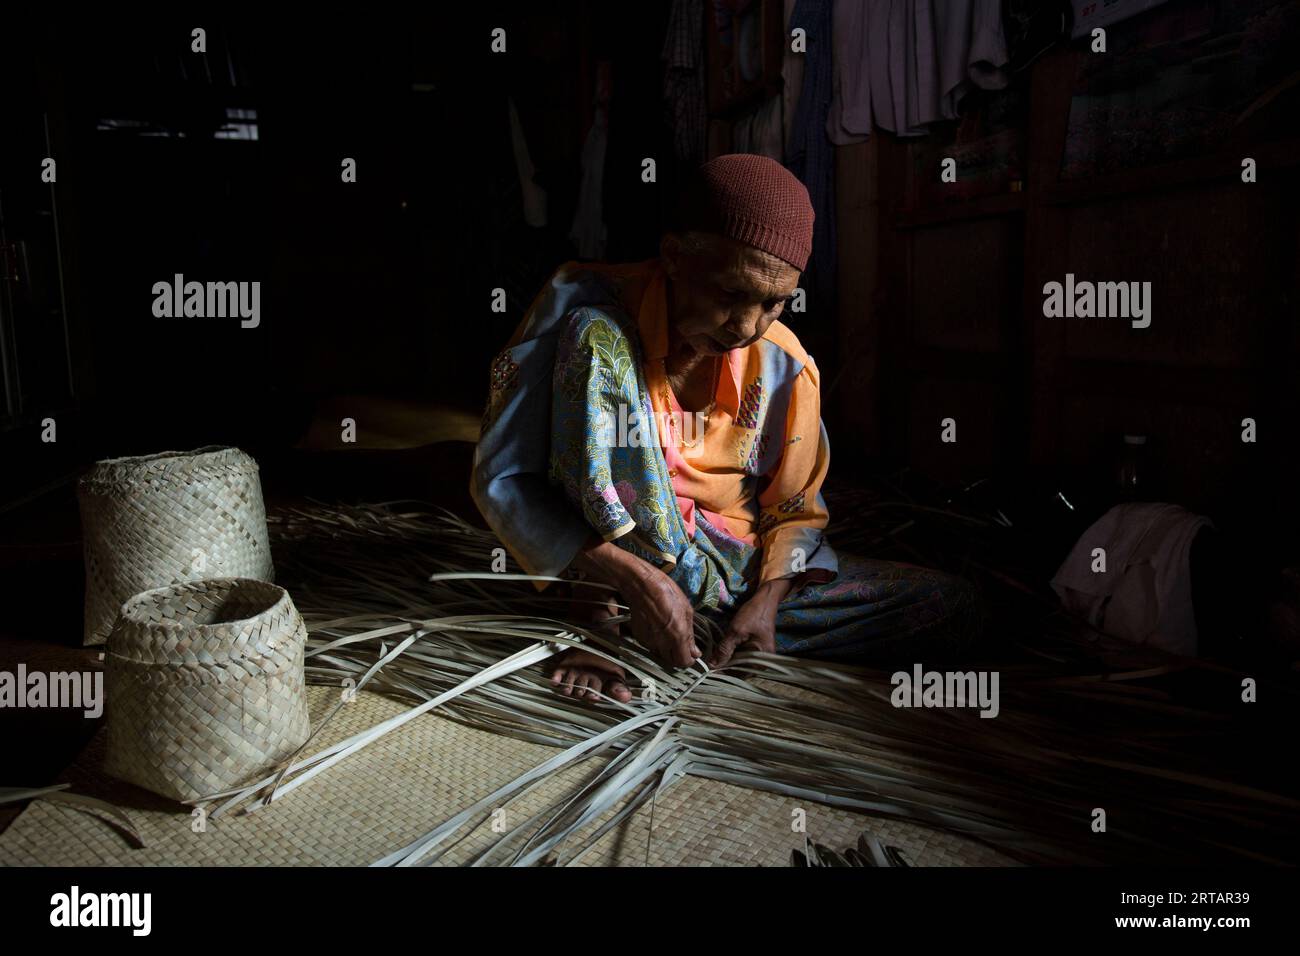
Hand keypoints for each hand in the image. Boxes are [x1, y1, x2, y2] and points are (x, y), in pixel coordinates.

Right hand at [572, 537, 699, 667]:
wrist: (640, 584)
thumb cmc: (667, 592)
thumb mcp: (686, 610)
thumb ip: (690, 635)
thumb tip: (695, 652)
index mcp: (677, 636)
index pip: (683, 663)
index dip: (689, 660)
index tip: (691, 653)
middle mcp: (662, 643)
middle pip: (671, 662)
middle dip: (678, 656)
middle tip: (681, 644)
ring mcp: (648, 641)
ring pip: (660, 655)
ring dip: (666, 649)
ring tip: (668, 632)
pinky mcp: (638, 637)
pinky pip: (650, 646)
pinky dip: (656, 641)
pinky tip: (657, 627)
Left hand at [707, 578, 791, 667]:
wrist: (765, 600)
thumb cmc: (753, 614)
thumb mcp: (736, 631)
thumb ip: (724, 650)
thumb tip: (711, 666)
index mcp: (761, 661)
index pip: (738, 674)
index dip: (722, 673)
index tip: (707, 672)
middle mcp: (762, 662)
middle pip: (738, 670)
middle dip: (723, 667)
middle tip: (706, 666)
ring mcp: (759, 656)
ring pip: (738, 663)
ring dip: (725, 661)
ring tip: (710, 660)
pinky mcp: (754, 650)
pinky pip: (740, 657)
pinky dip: (730, 655)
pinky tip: (720, 653)